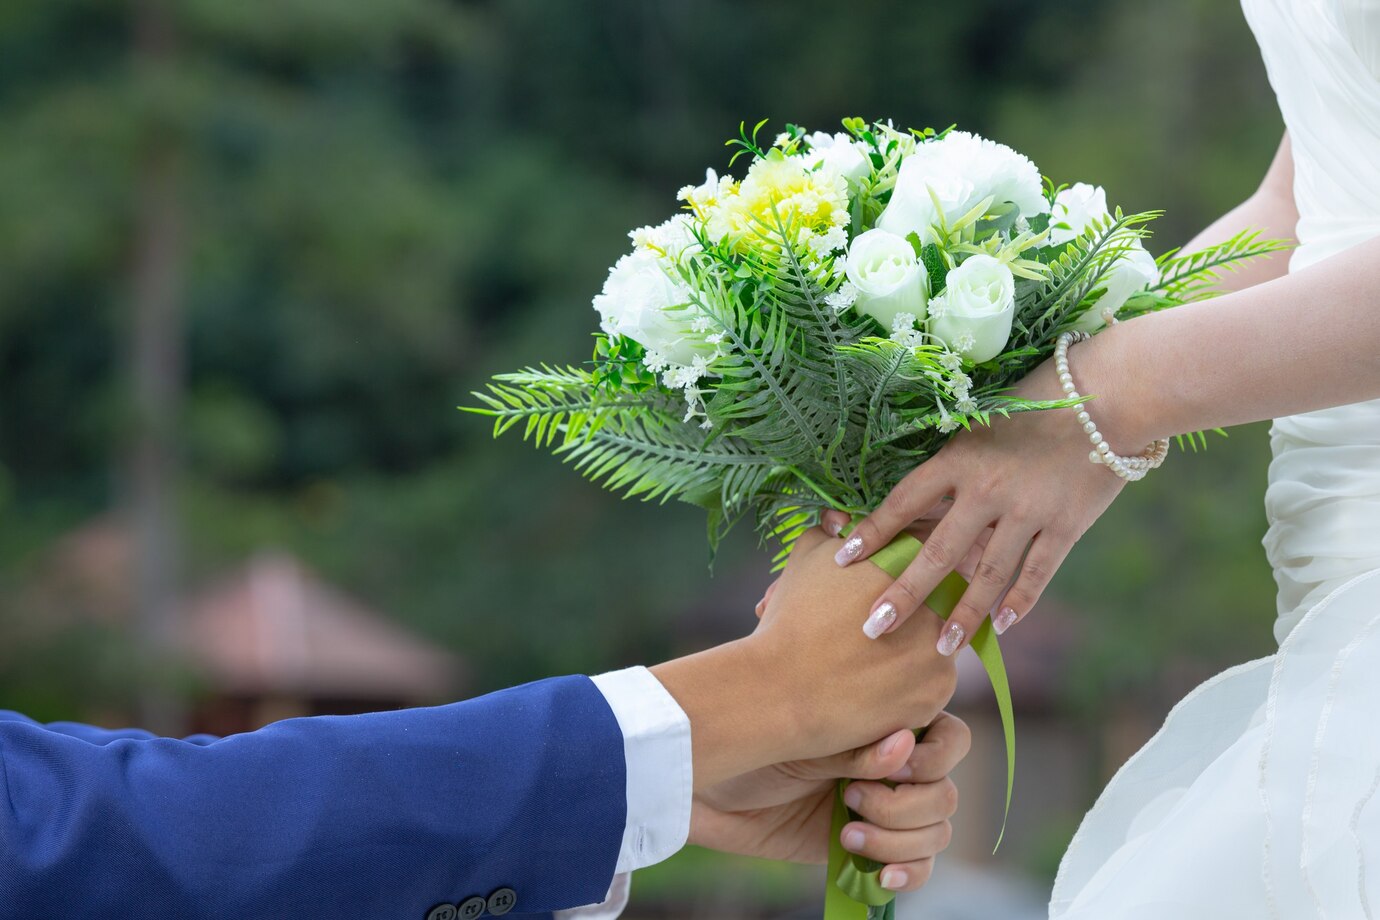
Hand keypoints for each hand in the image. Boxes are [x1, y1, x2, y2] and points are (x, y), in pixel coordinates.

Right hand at [651, 527, 957, 788]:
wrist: (780, 688)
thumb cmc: (790, 618)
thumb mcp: (806, 558)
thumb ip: (830, 530)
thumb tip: (840, 519)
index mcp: (909, 559)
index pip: (929, 553)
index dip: (910, 567)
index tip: (890, 582)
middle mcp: (937, 600)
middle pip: (943, 599)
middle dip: (920, 608)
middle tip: (882, 622)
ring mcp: (942, 648)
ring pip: (940, 643)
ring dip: (916, 648)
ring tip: (875, 657)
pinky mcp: (939, 691)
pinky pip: (933, 683)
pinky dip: (911, 684)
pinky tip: (877, 684)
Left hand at [690, 714, 969, 892]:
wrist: (707, 785)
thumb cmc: (750, 741)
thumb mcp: (804, 736)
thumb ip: (856, 745)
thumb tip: (904, 744)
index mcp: (885, 724)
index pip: (950, 737)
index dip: (937, 755)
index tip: (897, 764)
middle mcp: (892, 767)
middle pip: (946, 791)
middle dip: (905, 803)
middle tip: (850, 797)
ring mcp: (883, 809)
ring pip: (936, 831)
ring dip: (899, 838)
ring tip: (848, 831)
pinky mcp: (868, 849)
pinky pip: (916, 867)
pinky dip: (908, 872)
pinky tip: (879, 873)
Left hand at [823, 341, 1130, 654]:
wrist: (1109, 396)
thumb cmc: (1036, 405)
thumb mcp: (982, 427)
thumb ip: (951, 469)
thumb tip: (912, 508)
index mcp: (959, 459)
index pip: (903, 502)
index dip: (872, 532)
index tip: (842, 560)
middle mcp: (987, 490)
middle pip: (937, 552)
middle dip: (904, 595)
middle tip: (873, 628)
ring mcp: (1027, 511)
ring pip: (987, 574)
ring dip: (963, 614)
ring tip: (943, 647)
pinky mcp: (1066, 525)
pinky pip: (1037, 573)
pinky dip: (1020, 602)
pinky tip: (1001, 627)